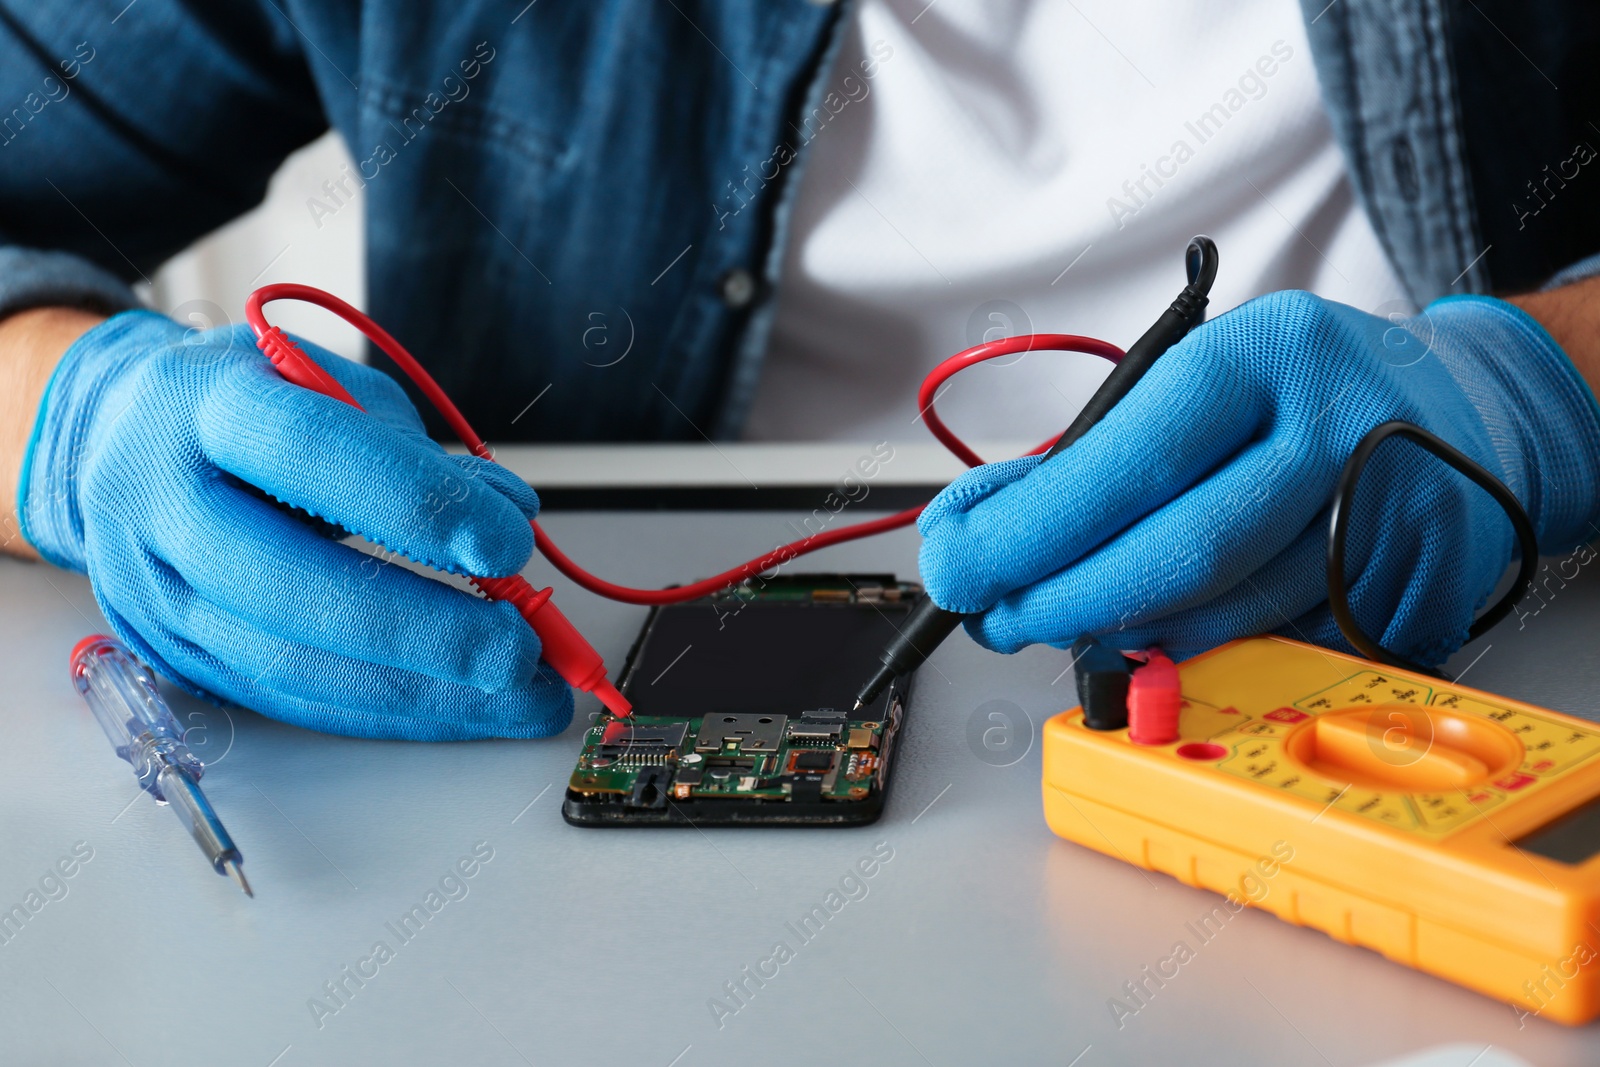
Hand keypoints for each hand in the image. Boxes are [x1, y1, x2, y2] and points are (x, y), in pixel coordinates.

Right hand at [20, 310, 571, 738]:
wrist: (116, 439)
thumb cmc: (244, 405)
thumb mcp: (324, 384)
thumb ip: (413, 449)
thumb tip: (507, 511)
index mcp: (205, 407)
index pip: (310, 454)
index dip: (416, 505)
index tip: (508, 543)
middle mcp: (163, 503)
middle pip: (290, 586)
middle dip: (422, 630)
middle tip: (519, 650)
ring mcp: (157, 592)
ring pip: (287, 664)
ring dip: (418, 695)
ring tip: (516, 699)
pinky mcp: (174, 656)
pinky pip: (286, 701)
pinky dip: (383, 712)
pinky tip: (458, 712)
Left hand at [918, 291, 1599, 665]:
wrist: (1464, 406)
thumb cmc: (1299, 394)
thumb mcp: (1193, 383)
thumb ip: (1086, 457)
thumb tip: (973, 530)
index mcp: (1266, 354)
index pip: (1130, 461)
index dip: (1033, 531)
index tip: (960, 567)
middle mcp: (1344, 428)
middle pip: (1182, 553)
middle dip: (1066, 602)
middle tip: (1000, 619)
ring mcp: (1402, 516)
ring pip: (1234, 619)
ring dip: (1131, 641)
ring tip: (1074, 627)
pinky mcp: (1432, 592)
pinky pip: (1292, 652)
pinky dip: (1217, 658)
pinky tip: (1178, 636)